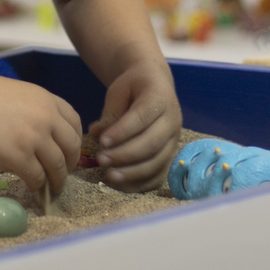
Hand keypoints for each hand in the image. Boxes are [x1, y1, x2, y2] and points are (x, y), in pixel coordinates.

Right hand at [0, 68, 82, 197]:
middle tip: (63, 173)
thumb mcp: (15, 94)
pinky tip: (32, 188)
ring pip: (57, 166)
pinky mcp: (19, 158)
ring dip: (57, 180)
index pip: (74, 122)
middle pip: (71, 146)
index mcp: (45, 99)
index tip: (69, 151)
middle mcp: (46, 117)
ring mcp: (35, 138)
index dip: (74, 140)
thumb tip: (35, 135)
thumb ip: (31, 112)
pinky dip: (37, 186)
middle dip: (70, 163)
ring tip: (52, 188)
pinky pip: (37, 177)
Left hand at [88, 62, 180, 191]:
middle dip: (125, 155)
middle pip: (152, 143)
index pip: (141, 118)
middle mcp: (172, 121)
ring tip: (109, 176)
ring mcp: (174, 140)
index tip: (101, 142)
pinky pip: (159, 174)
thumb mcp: (119, 90)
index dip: (122, 132)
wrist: (156, 84)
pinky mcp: (170, 155)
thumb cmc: (135, 86)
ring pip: (157, 162)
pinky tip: (122, 185)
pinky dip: (142, 183)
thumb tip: (95, 132)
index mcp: (160, 99)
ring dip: (133, 172)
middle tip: (101, 160)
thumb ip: (110, 112)